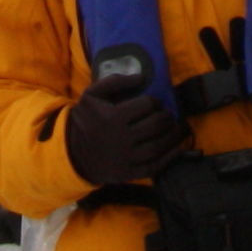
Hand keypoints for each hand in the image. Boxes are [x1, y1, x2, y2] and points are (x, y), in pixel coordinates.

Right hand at [63, 72, 189, 184]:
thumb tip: (141, 77)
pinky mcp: (128, 173)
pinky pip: (155, 166)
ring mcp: (125, 158)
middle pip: (155, 125)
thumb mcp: (92, 95)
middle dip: (167, 117)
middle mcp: (120, 139)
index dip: (155, 102)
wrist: (73, 152)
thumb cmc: (87, 120)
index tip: (155, 103)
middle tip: (168, 115)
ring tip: (178, 128)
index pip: (146, 105)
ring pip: (158, 146)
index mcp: (112, 117)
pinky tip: (178, 148)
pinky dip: (170, 158)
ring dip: (173, 135)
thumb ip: (115, 81)